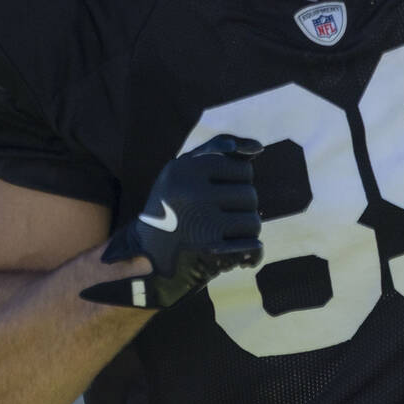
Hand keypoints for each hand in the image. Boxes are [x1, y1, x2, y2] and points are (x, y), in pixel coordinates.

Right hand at [79, 134, 262, 309]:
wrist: (145, 256)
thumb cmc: (172, 206)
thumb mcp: (183, 169)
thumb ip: (218, 149)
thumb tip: (258, 148)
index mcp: (186, 168)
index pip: (243, 169)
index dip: (235, 183)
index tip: (216, 194)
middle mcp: (192, 193)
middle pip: (250, 195)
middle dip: (240, 208)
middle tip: (216, 217)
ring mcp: (202, 223)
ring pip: (253, 222)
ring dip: (244, 232)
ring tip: (221, 234)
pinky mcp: (210, 252)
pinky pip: (253, 246)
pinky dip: (250, 253)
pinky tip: (236, 254)